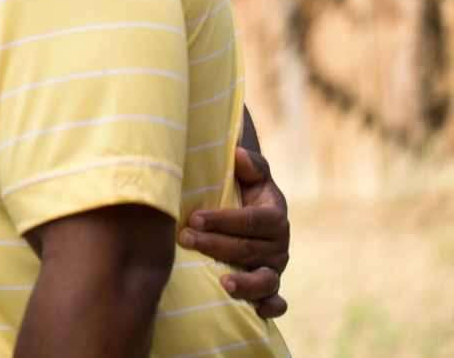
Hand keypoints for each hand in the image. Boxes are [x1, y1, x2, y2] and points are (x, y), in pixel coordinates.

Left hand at [177, 147, 289, 317]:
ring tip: (223, 283)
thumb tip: (238, 155)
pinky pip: (277, 302)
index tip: (194, 218)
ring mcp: (275, 269)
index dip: (224, 220)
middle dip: (216, 245)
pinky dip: (270, 307)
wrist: (247, 211)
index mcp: (275, 217)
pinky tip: (255, 310)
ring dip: (245, 283)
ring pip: (265, 279)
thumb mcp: (249, 175)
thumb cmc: (242, 190)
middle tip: (185, 239)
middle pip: (249, 249)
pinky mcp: (270, 287)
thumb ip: (250, 164)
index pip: (252, 221)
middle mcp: (279, 246)